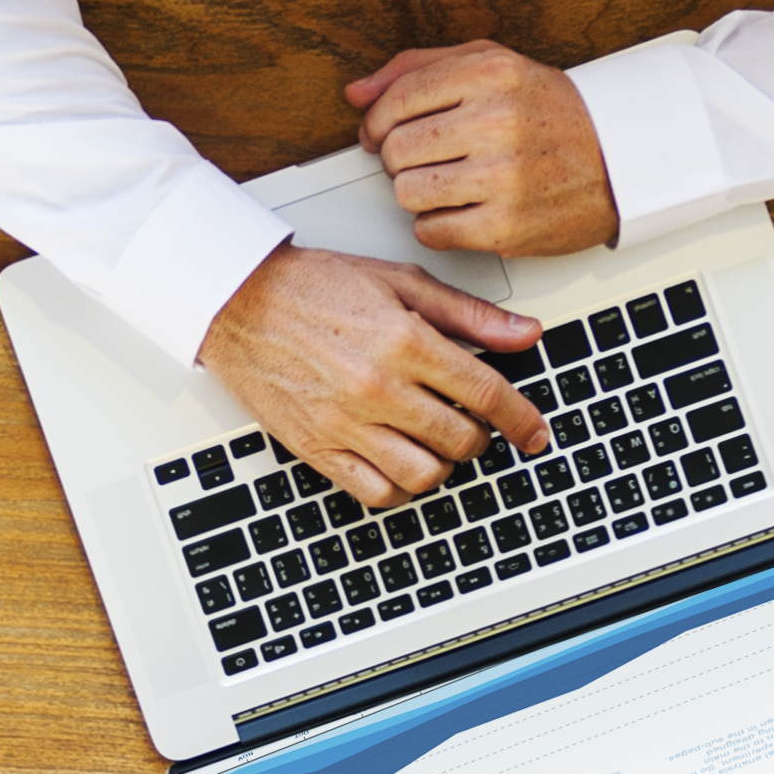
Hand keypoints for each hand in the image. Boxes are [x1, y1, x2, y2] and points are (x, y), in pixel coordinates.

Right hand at [197, 248, 550, 508]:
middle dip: (479, 436)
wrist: (238, 300)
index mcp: (405, 342)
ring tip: (435, 442)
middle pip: (460, 439)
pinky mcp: (317, 447)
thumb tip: (523, 334)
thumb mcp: (400, 281)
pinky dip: (399, 487)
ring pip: (423, 473)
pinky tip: (400, 463)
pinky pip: (374, 493)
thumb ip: (467, 314)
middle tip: (472, 424)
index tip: (534, 432)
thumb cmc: (314, 286)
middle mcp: (378, 387)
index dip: (521, 419)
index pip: (485, 394)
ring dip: (442, 464)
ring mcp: (345, 423)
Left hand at [348, 42, 617, 255]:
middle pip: (397, 150)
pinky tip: (461, 210)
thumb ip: (419, 69)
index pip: (399, 98)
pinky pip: (431, 231)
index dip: (377, 122)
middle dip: (397, 159)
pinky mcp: (506, 226)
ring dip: (415, 193)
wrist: (620, 162)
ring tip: (443, 184)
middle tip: (422, 160)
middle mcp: (497, 121)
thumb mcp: (493, 66)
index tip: (379, 133)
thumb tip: (357, 94)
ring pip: (407, 192)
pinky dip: (436, 225)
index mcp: (491, 73)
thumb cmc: (552, 114)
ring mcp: (503, 177)